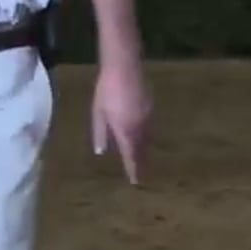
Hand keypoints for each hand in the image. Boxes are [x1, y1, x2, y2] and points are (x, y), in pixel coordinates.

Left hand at [91, 59, 151, 184]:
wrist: (124, 68)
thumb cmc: (106, 90)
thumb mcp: (98, 113)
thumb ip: (99, 133)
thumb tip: (101, 152)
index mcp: (125, 130)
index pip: (131, 156)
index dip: (133, 169)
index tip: (136, 181)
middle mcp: (140, 127)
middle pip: (142, 149)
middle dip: (140, 162)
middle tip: (140, 173)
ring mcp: (148, 117)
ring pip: (147, 139)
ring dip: (144, 149)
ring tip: (140, 158)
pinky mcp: (151, 108)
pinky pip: (149, 128)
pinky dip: (146, 136)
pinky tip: (141, 136)